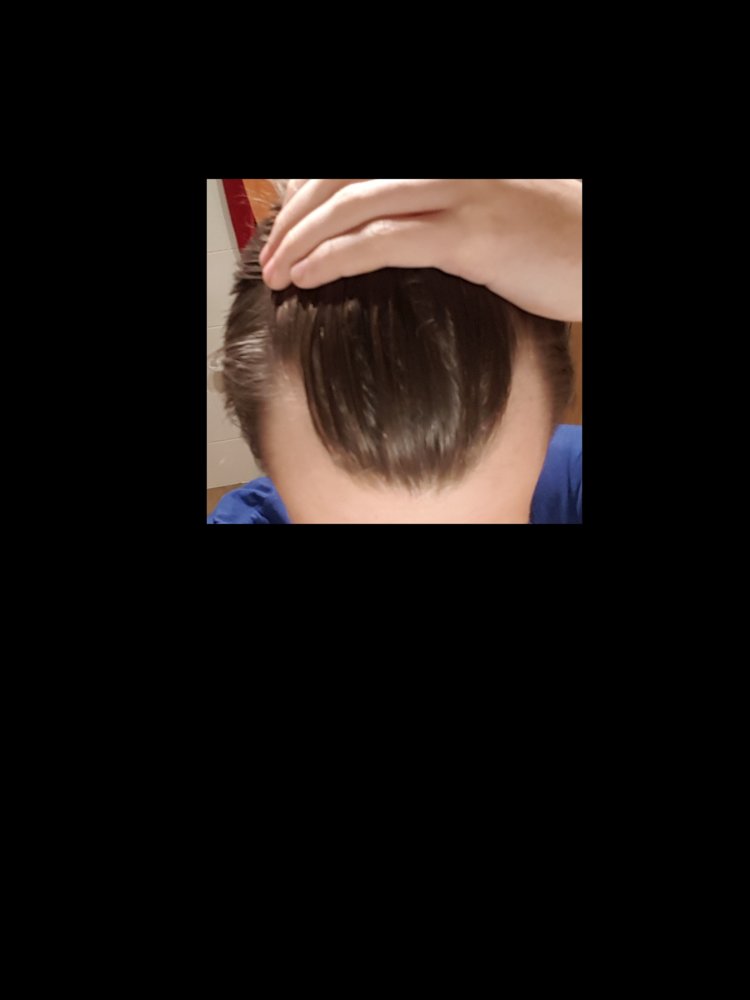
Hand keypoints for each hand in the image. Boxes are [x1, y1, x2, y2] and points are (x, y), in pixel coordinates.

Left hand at [260, 179, 581, 320]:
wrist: (598, 247)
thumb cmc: (546, 236)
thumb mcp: (481, 206)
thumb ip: (429, 208)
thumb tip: (380, 230)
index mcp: (441, 160)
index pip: (350, 164)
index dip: (307, 193)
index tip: (284, 229)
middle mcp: (443, 165)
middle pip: (341, 179)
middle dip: (294, 218)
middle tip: (270, 256)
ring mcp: (458, 194)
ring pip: (354, 207)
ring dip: (304, 241)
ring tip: (279, 273)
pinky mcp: (471, 236)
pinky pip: (385, 242)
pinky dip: (337, 258)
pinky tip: (311, 276)